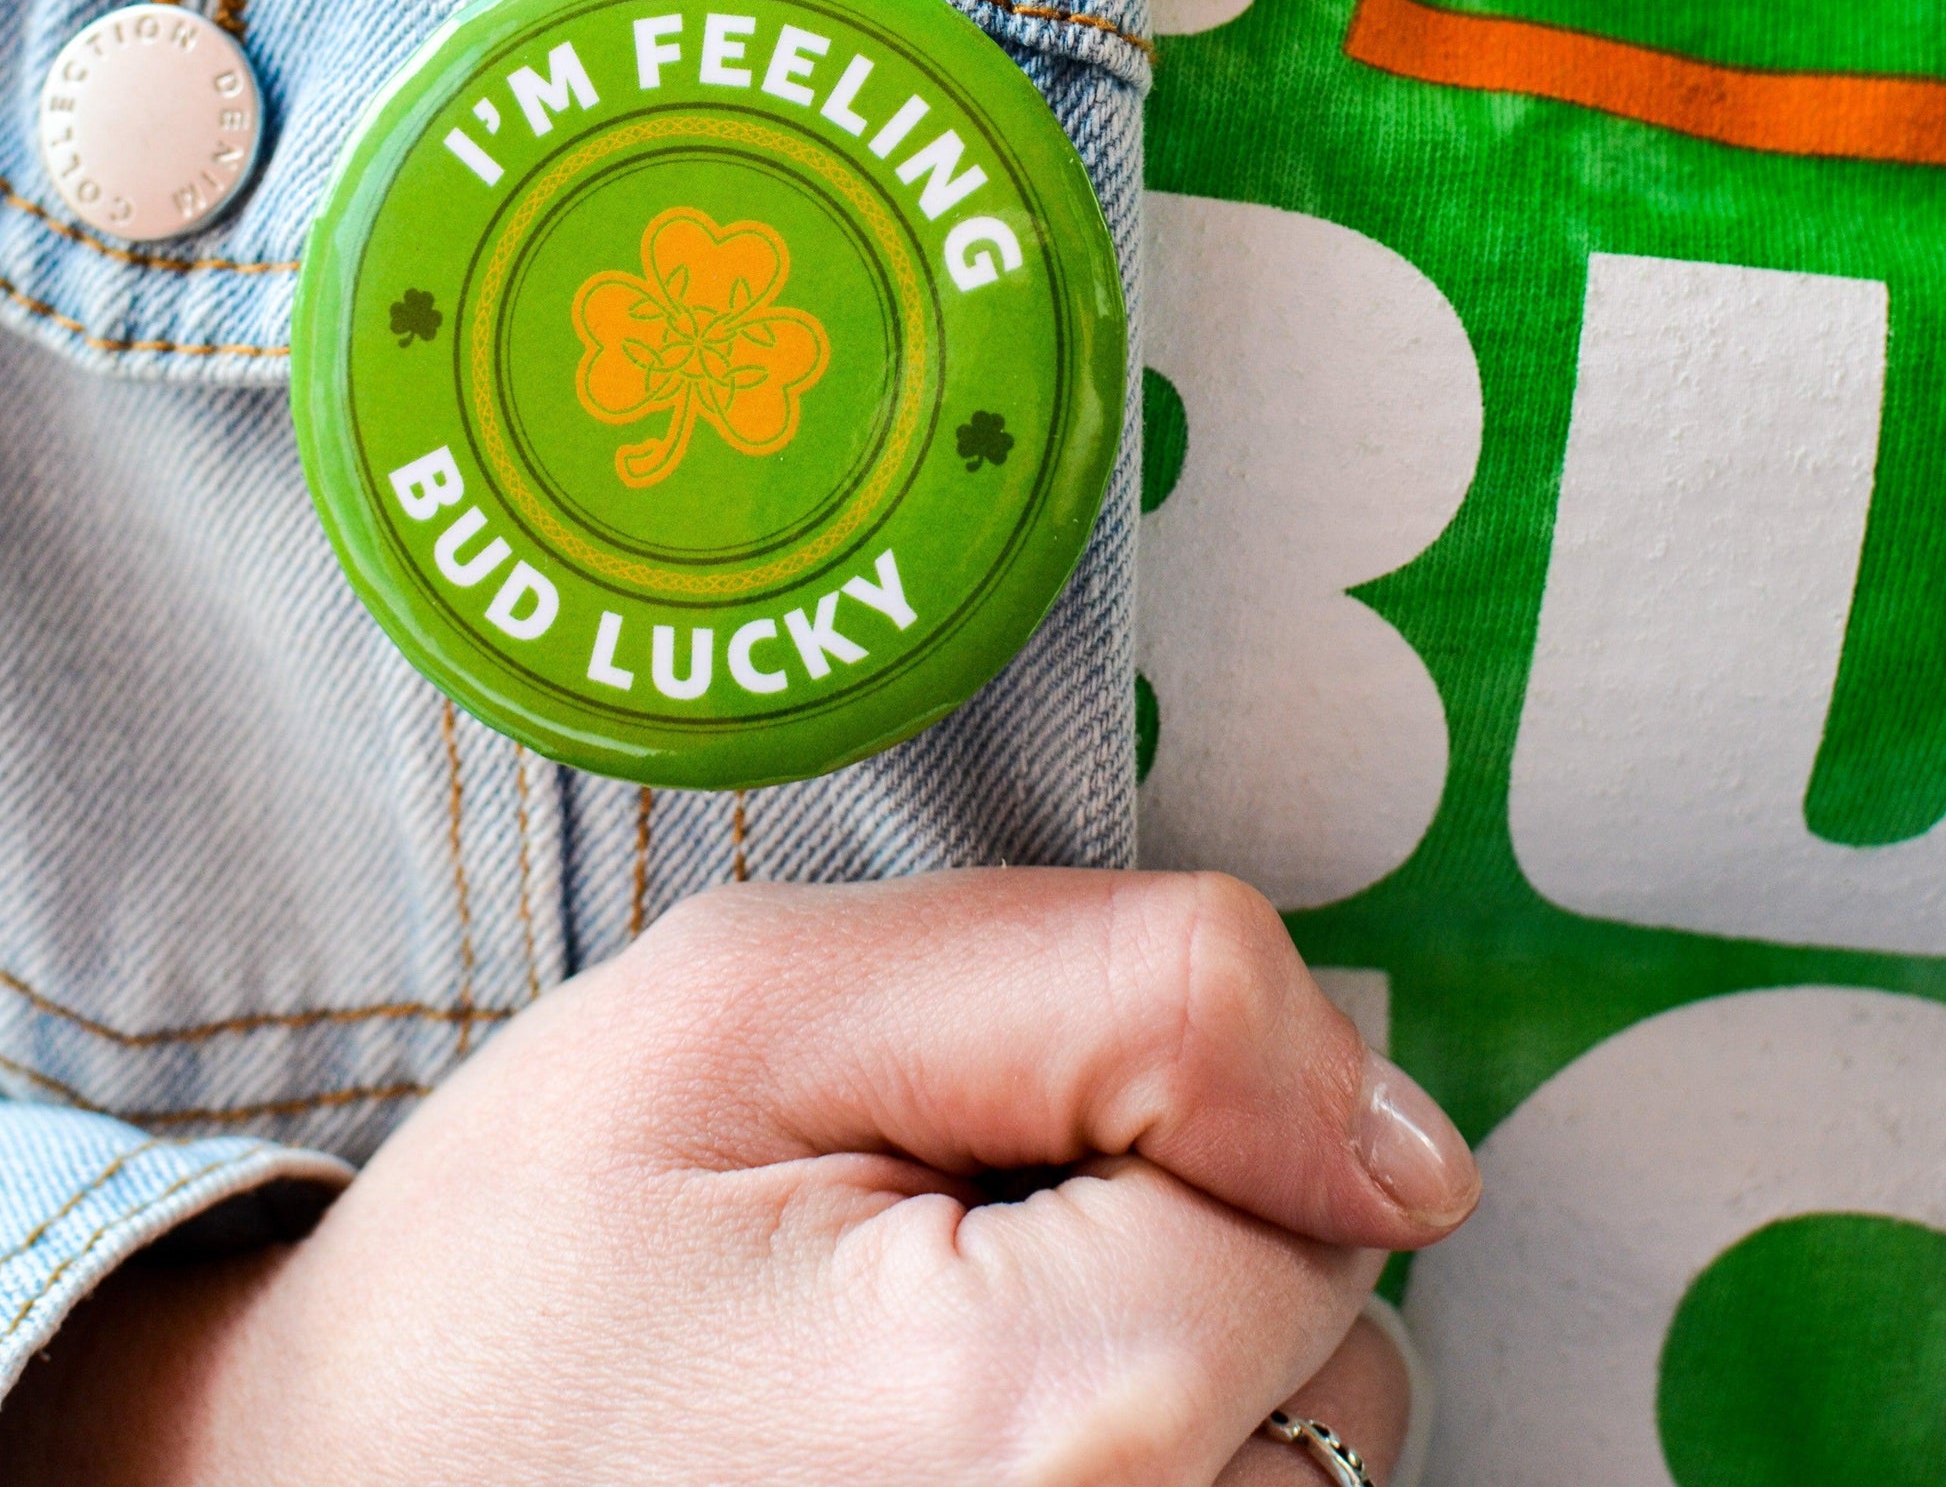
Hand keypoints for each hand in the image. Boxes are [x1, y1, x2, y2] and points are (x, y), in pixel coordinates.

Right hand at [1, 869, 1475, 1484]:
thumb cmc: (534, 1254)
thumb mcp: (772, 1003)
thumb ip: (1125, 991)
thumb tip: (1404, 1131)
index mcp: (1048, 1428)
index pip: (1313, 1157)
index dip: (1153, 1087)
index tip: (953, 1128)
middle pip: (1333, 1312)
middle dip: (1174, 1216)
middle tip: (914, 1241)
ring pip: (1313, 1427)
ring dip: (1169, 1346)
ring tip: (924, 1353)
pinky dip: (1147, 1447)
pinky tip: (963, 1441)